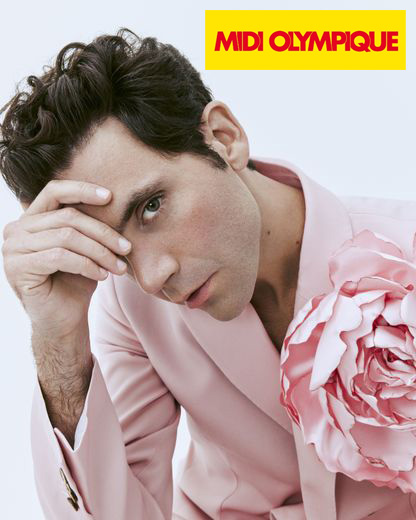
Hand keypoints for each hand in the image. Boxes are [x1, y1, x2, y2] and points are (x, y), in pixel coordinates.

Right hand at [2, 179, 131, 336]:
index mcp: (31, 219)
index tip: (111, 197)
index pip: (55, 191)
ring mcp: (12, 248)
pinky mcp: (18, 268)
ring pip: (67, 237)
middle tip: (126, 248)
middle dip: (103, 233)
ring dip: (99, 251)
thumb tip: (114, 199)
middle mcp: (16, 230)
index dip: (83, 189)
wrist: (64, 320)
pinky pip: (60, 257)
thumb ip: (88, 224)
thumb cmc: (75, 282)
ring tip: (118, 267)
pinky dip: (87, 265)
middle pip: (68, 217)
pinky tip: (102, 276)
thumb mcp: (85, 248)